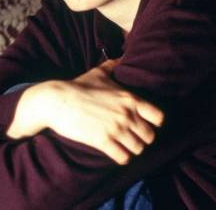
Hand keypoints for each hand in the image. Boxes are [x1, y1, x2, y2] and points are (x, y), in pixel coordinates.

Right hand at [7, 59, 163, 164]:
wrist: (57, 100)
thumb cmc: (78, 86)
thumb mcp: (98, 73)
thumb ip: (113, 65)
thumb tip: (120, 57)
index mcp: (130, 98)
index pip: (158, 117)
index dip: (155, 123)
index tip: (146, 125)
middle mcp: (127, 114)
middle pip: (150, 136)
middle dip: (143, 139)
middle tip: (133, 139)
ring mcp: (116, 128)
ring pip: (138, 149)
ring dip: (133, 150)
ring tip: (125, 147)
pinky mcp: (103, 141)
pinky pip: (123, 157)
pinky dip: (123, 158)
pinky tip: (117, 154)